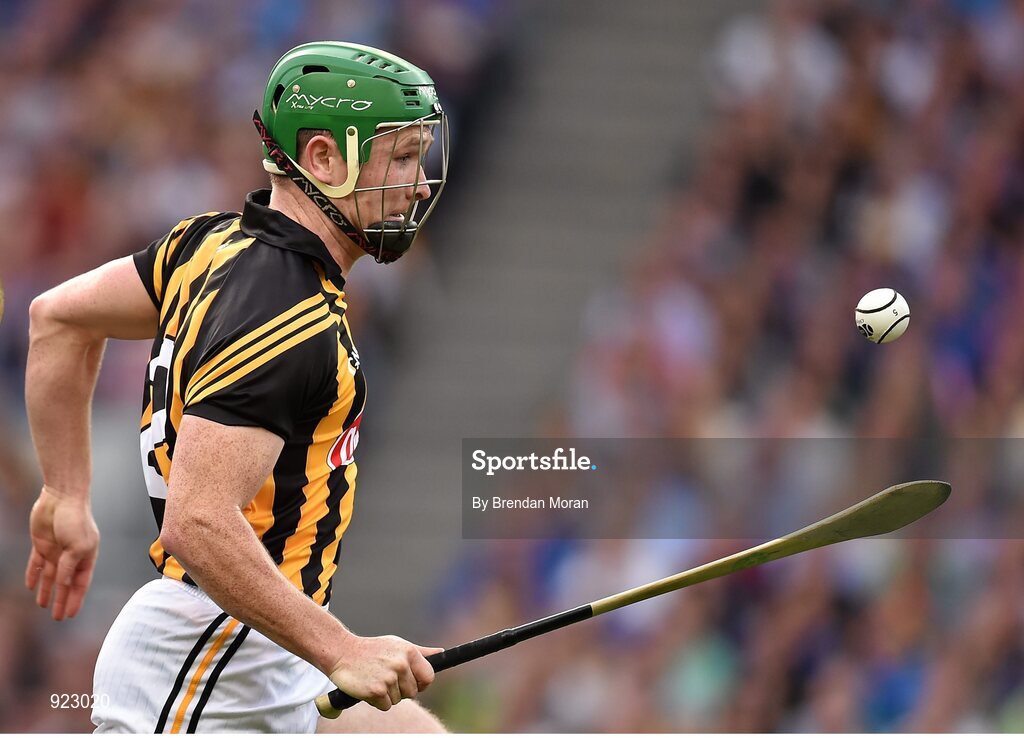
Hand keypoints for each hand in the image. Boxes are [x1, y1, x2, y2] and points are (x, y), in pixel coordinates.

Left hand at [25, 486, 99, 619]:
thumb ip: (69, 567)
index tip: (71, 614)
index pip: (81, 584)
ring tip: (42, 605)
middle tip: (57, 617)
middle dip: (62, 600)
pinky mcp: (41, 545)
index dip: (76, 599)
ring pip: (50, 576)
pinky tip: (31, 586)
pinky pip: (36, 564)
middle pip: (65, 584)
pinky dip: (33, 575)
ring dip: (46, 591)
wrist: (61, 498)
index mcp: (86, 557)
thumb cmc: (76, 519)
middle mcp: (71, 556)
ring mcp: (56, 551)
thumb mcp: (77, 546)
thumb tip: (63, 584)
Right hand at [328, 635, 440, 710]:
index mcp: (409, 652)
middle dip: (401, 690)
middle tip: (386, 678)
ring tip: (375, 679)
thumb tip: (441, 653)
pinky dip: (378, 701)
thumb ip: (420, 652)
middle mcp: (401, 664)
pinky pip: (386, 706)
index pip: (428, 677)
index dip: (421, 683)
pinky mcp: (376, 691)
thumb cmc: (372, 649)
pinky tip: (369, 687)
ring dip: (388, 695)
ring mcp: (389, 678)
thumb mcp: (398, 644)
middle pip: (413, 692)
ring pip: (398, 700)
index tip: (412, 683)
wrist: (342, 652)